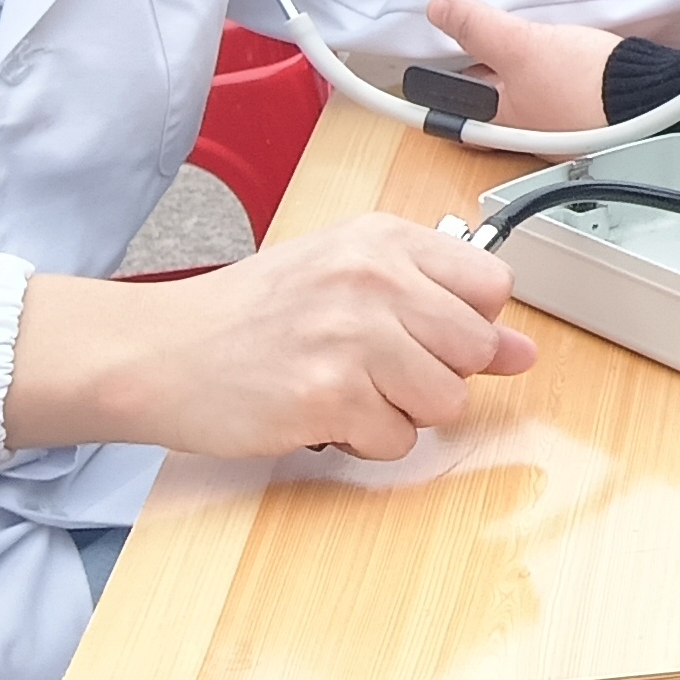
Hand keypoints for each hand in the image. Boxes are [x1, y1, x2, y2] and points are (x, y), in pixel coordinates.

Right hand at [5, 215, 535, 461]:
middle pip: (477, 349)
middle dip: (437, 372)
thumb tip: (523, 350)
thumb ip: (437, 301)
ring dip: (403, 411)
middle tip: (376, 367)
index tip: (430, 333)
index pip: (493, 287)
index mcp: (382, 239)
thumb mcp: (343, 276)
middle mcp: (373, 279)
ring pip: (446, 401)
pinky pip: (398, 440)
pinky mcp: (329, 397)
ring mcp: (352, 338)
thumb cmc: (249, 316)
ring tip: (347, 388)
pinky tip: (322, 413)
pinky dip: (366, 440)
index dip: (468, 323)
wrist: (157, 351)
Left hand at [430, 0, 623, 132]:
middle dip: (484, 69)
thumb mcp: (520, 47)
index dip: (441, 78)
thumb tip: (440, 10)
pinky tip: (561, 53)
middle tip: (484, 35)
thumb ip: (478, 28)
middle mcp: (523, 135)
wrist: (648, 98)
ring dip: (521, 71)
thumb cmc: (583, 87)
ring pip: (524, 94)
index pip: (451, 106)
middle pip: (489, 98)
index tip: (439, 50)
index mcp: (497, 126)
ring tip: (525, 38)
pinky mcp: (586, 116)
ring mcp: (556, 130)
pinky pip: (555, 92)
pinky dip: (552, 74)